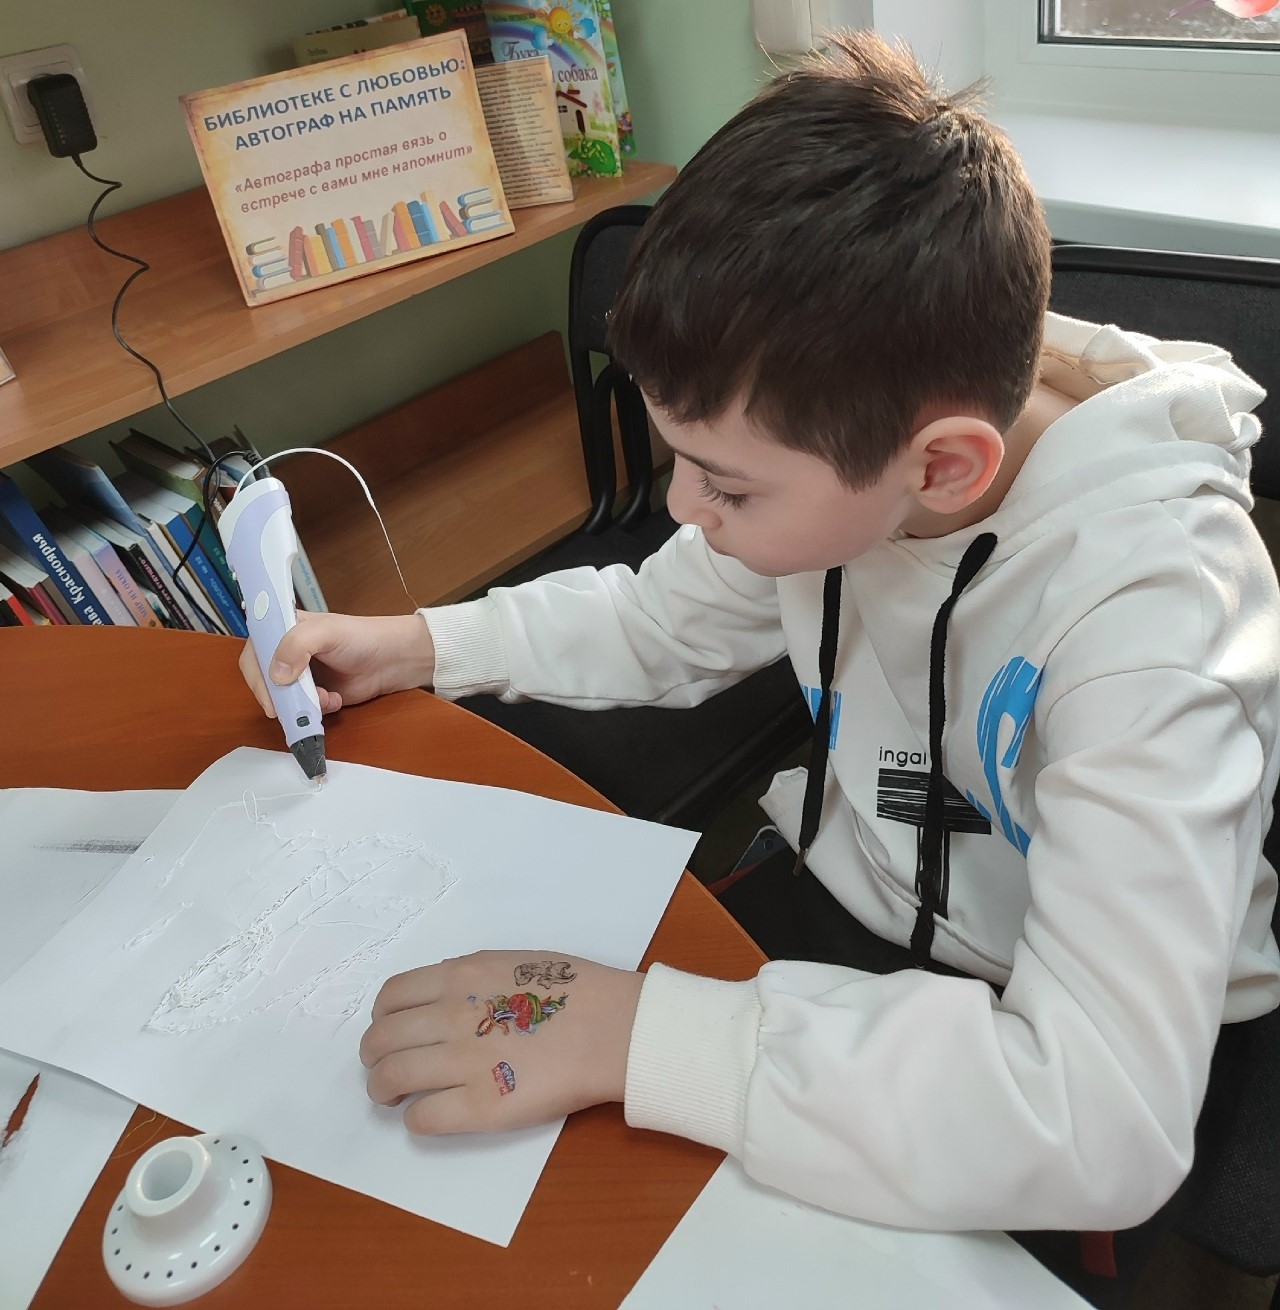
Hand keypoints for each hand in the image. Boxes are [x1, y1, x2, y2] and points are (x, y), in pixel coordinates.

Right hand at [238, 610, 435, 716]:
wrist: (392, 660)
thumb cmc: (361, 637)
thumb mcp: (326, 631)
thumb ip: (297, 645)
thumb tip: (276, 675)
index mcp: (281, 630)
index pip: (253, 652)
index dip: (256, 672)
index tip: (271, 687)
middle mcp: (285, 654)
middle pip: (263, 681)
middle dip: (279, 695)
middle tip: (293, 703)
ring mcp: (299, 677)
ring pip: (281, 700)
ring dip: (299, 704)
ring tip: (323, 698)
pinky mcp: (313, 696)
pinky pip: (301, 711)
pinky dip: (315, 711)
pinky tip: (334, 700)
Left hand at [359, 951, 643, 1133]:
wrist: (614, 1027)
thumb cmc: (575, 990)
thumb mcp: (512, 961)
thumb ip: (469, 976)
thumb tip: (441, 995)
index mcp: (459, 975)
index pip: (390, 997)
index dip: (382, 1017)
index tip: (391, 1031)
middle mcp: (451, 1016)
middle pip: (380, 1040)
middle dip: (373, 1058)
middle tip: (385, 1069)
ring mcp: (462, 1063)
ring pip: (389, 1079)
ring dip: (383, 1090)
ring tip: (394, 1096)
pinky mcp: (480, 1107)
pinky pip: (422, 1118)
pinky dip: (415, 1119)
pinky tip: (429, 1114)